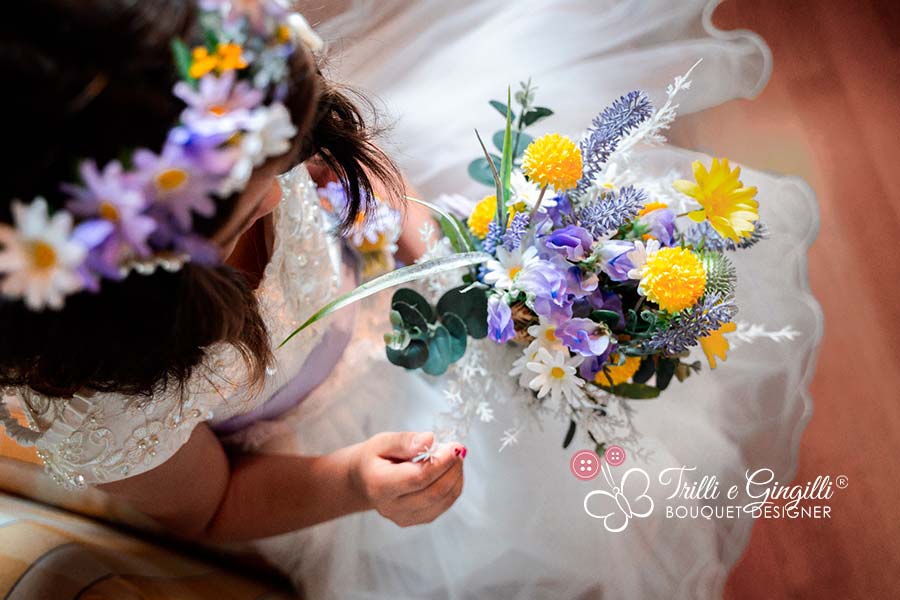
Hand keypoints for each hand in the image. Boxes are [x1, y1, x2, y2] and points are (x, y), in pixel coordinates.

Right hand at [350, 431, 465, 526]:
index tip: (455, 446)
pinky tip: (450, 471)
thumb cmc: (374, 458)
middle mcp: (392, 507)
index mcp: (380, 486)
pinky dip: (453, 486)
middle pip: (434, 492)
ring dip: (456, 477)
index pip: (418, 478)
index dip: (441, 462)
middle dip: (452, 469)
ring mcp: (405, 517)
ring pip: (443, 500)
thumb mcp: (382, 442)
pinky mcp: (417, 520)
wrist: (364, 481)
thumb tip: (430, 440)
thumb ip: (405, 441)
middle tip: (459, 449)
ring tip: (454, 458)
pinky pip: (444, 505)